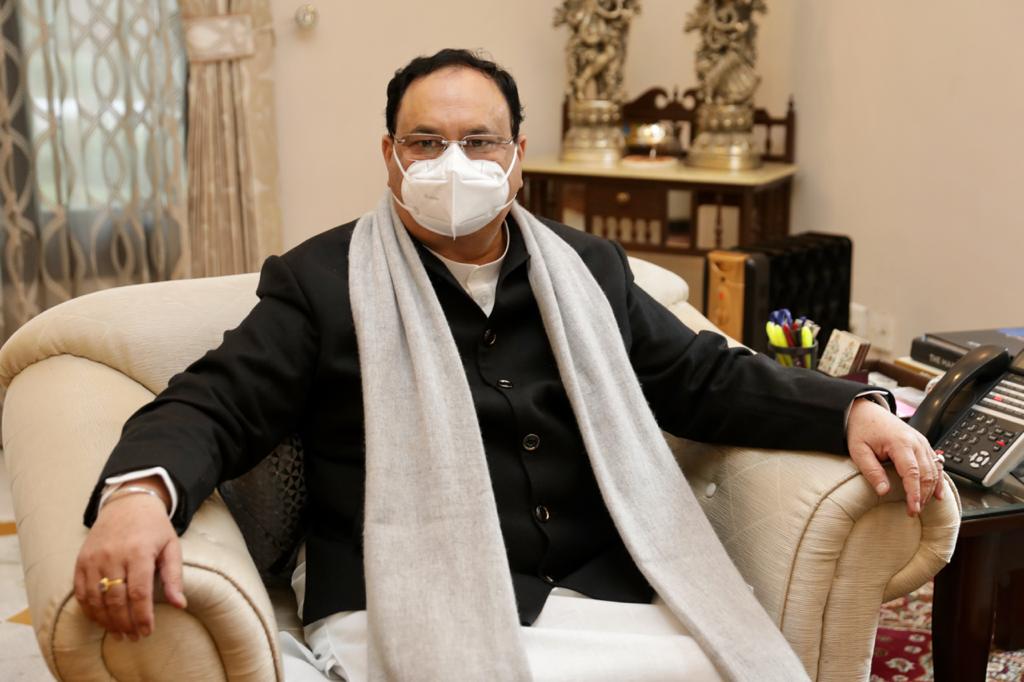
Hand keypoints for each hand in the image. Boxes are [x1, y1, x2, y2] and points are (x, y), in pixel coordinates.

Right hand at [74, 478, 186, 640]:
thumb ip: (174, 576)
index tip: (147, 631)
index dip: (142, 616)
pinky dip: (90, 610)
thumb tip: (180, 605)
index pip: (139, 593)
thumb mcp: (171, 546)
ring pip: (96, 599)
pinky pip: (82, 592)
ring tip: (119, 633)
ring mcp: (94, 559)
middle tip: (134, 637)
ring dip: (107, 621)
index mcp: (139, 552)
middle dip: (125, 623)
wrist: (127, 503)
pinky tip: (101, 620)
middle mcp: (114, 556)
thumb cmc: (154, 527)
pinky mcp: (81, 561)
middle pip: (116, 600)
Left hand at [846, 398, 944, 516]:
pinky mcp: (921, 443)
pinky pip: (935, 462)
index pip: (912, 473)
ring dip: (931, 489)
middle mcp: (915, 441)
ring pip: (934, 469)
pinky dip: (939, 479)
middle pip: (927, 473)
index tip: (913, 509)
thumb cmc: (861, 429)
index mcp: (900, 442)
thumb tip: (884, 491)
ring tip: (922, 505)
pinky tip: (938, 493)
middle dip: (923, 495)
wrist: (865, 410)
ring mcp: (921, 441)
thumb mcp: (859, 451)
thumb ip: (871, 471)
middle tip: (915, 511)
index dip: (914, 493)